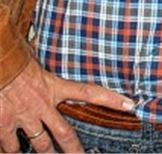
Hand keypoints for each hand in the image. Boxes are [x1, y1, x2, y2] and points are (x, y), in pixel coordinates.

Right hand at [0, 59, 133, 152]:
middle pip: (65, 134)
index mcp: (53, 86)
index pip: (89, 92)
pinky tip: (12, 153)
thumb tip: (39, 39)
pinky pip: (9, 146)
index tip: (129, 105)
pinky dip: (10, 151)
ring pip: (39, 145)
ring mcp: (23, 118)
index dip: (111, 99)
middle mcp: (42, 106)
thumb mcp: (31, 52)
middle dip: (74, 149)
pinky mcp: (3, 126)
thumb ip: (39, 52)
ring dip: (44, 153)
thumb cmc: (10, 55)